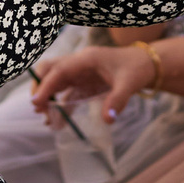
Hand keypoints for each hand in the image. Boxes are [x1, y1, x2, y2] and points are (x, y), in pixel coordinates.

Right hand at [30, 44, 157, 122]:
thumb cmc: (136, 69)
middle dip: (41, 88)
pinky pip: (67, 94)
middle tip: (38, 109)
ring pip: (56, 83)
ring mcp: (80, 73)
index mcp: (86, 59)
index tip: (36, 102)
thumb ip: (117, 100)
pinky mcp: (84, 84)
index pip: (59, 70)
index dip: (45, 86)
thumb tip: (107, 120)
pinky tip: (58, 123)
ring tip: (47, 120)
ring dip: (49, 99)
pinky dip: (61, 107)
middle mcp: (79, 64)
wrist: (146, 65)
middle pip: (50, 71)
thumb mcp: (129, 84)